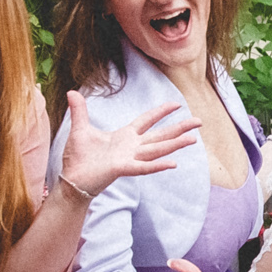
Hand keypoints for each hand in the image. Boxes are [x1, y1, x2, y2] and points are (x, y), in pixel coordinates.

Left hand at [60, 94, 197, 197]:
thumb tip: (72, 92)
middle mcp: (131, 147)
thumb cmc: (78, 158)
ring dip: (175, 144)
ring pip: (157, 149)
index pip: (147, 120)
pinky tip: (173, 163)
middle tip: (199, 121)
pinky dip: (157, 165)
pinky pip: (143, 167)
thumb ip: (80, 111)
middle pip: (160, 135)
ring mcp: (129, 158)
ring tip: (193, 139)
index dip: (161, 112)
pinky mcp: (123, 169)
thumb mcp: (80, 130)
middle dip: (179, 128)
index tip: (177, 104)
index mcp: (124, 136)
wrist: (72, 179)